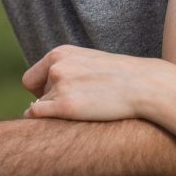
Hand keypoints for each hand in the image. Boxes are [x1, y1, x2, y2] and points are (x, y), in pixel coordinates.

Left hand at [21, 45, 152, 121]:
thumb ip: (66, 71)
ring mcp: (60, 85)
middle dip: (48, 101)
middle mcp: (56, 67)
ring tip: (82, 110)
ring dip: (54, 113)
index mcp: (60, 53)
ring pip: (40, 107)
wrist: (144, 84)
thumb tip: (41, 97)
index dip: (41, 91)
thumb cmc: (119, 77)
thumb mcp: (88, 62)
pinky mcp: (66, 106)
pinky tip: (62, 122)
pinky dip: (42, 122)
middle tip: (74, 104)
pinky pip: (36, 116)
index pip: (31, 78)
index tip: (58, 98)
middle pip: (35, 94)